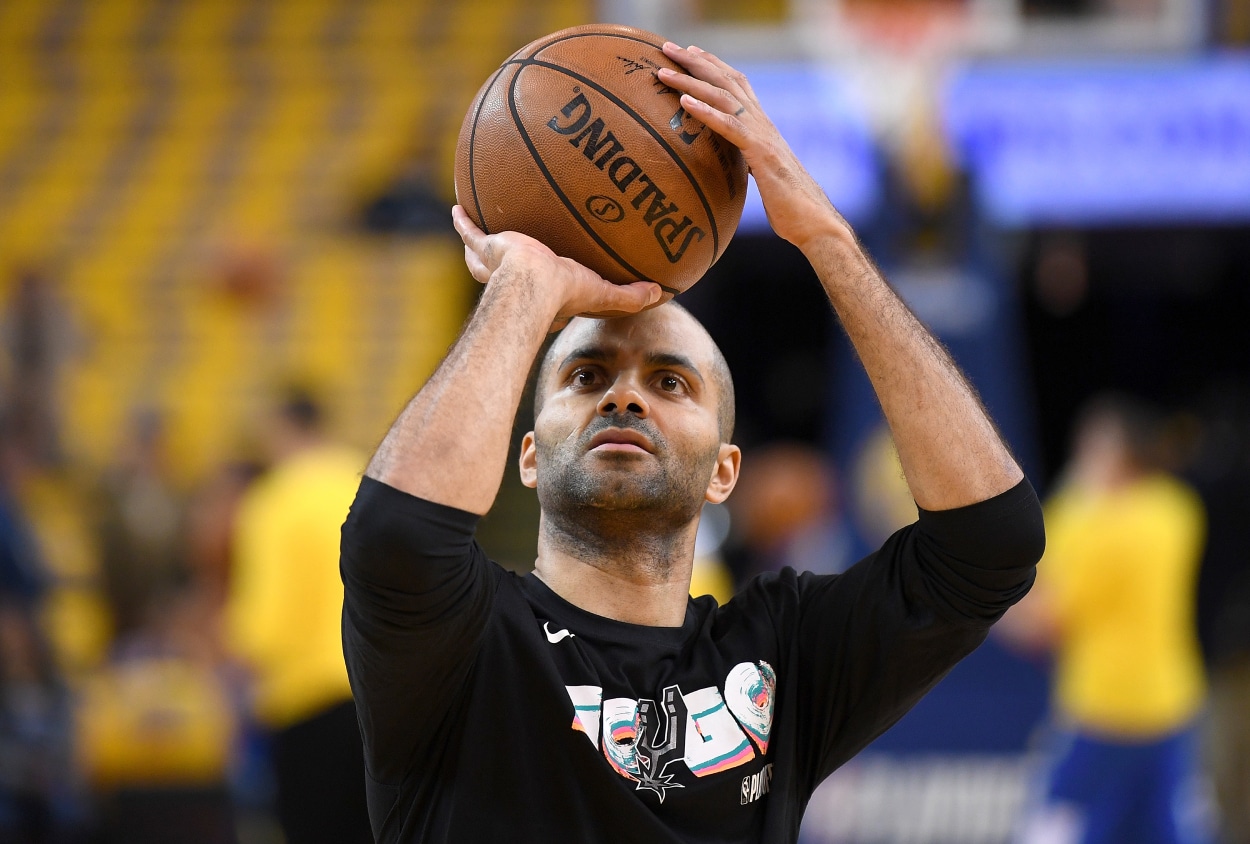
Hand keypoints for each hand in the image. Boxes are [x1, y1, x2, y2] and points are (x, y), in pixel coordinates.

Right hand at [452, 205, 661, 330]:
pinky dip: (463, 220)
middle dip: (504, 262)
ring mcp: (495, 262)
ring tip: (480, 223)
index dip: (546, 287)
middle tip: (508, 247)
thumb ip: (629, 295)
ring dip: (481, 241)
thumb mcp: (602, 294)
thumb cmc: (564, 294)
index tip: (552, 277)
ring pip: (484, 251)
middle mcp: (512, 279)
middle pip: (507, 271)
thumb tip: (659, 293)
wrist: (532, 284)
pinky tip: (458, 206)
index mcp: (540, 293)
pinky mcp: (486, 246)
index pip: (541, 291)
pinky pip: (470, 231)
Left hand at [657, 43, 849, 252]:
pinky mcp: (761, 154)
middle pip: (726, 81)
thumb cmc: (789, 208)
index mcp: (762, 126)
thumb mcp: (762, 178)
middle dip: (695, 61)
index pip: (737, 84)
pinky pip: (729, 127)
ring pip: (723, 98)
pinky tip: (683, 103)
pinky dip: (706, 112)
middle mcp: (762, 123)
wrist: (814, 222)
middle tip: (667, 47)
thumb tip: (729, 167)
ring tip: (664, 73)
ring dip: (690, 82)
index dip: (713, 65)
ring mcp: (762, 136)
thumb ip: (747, 163)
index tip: (689, 52)